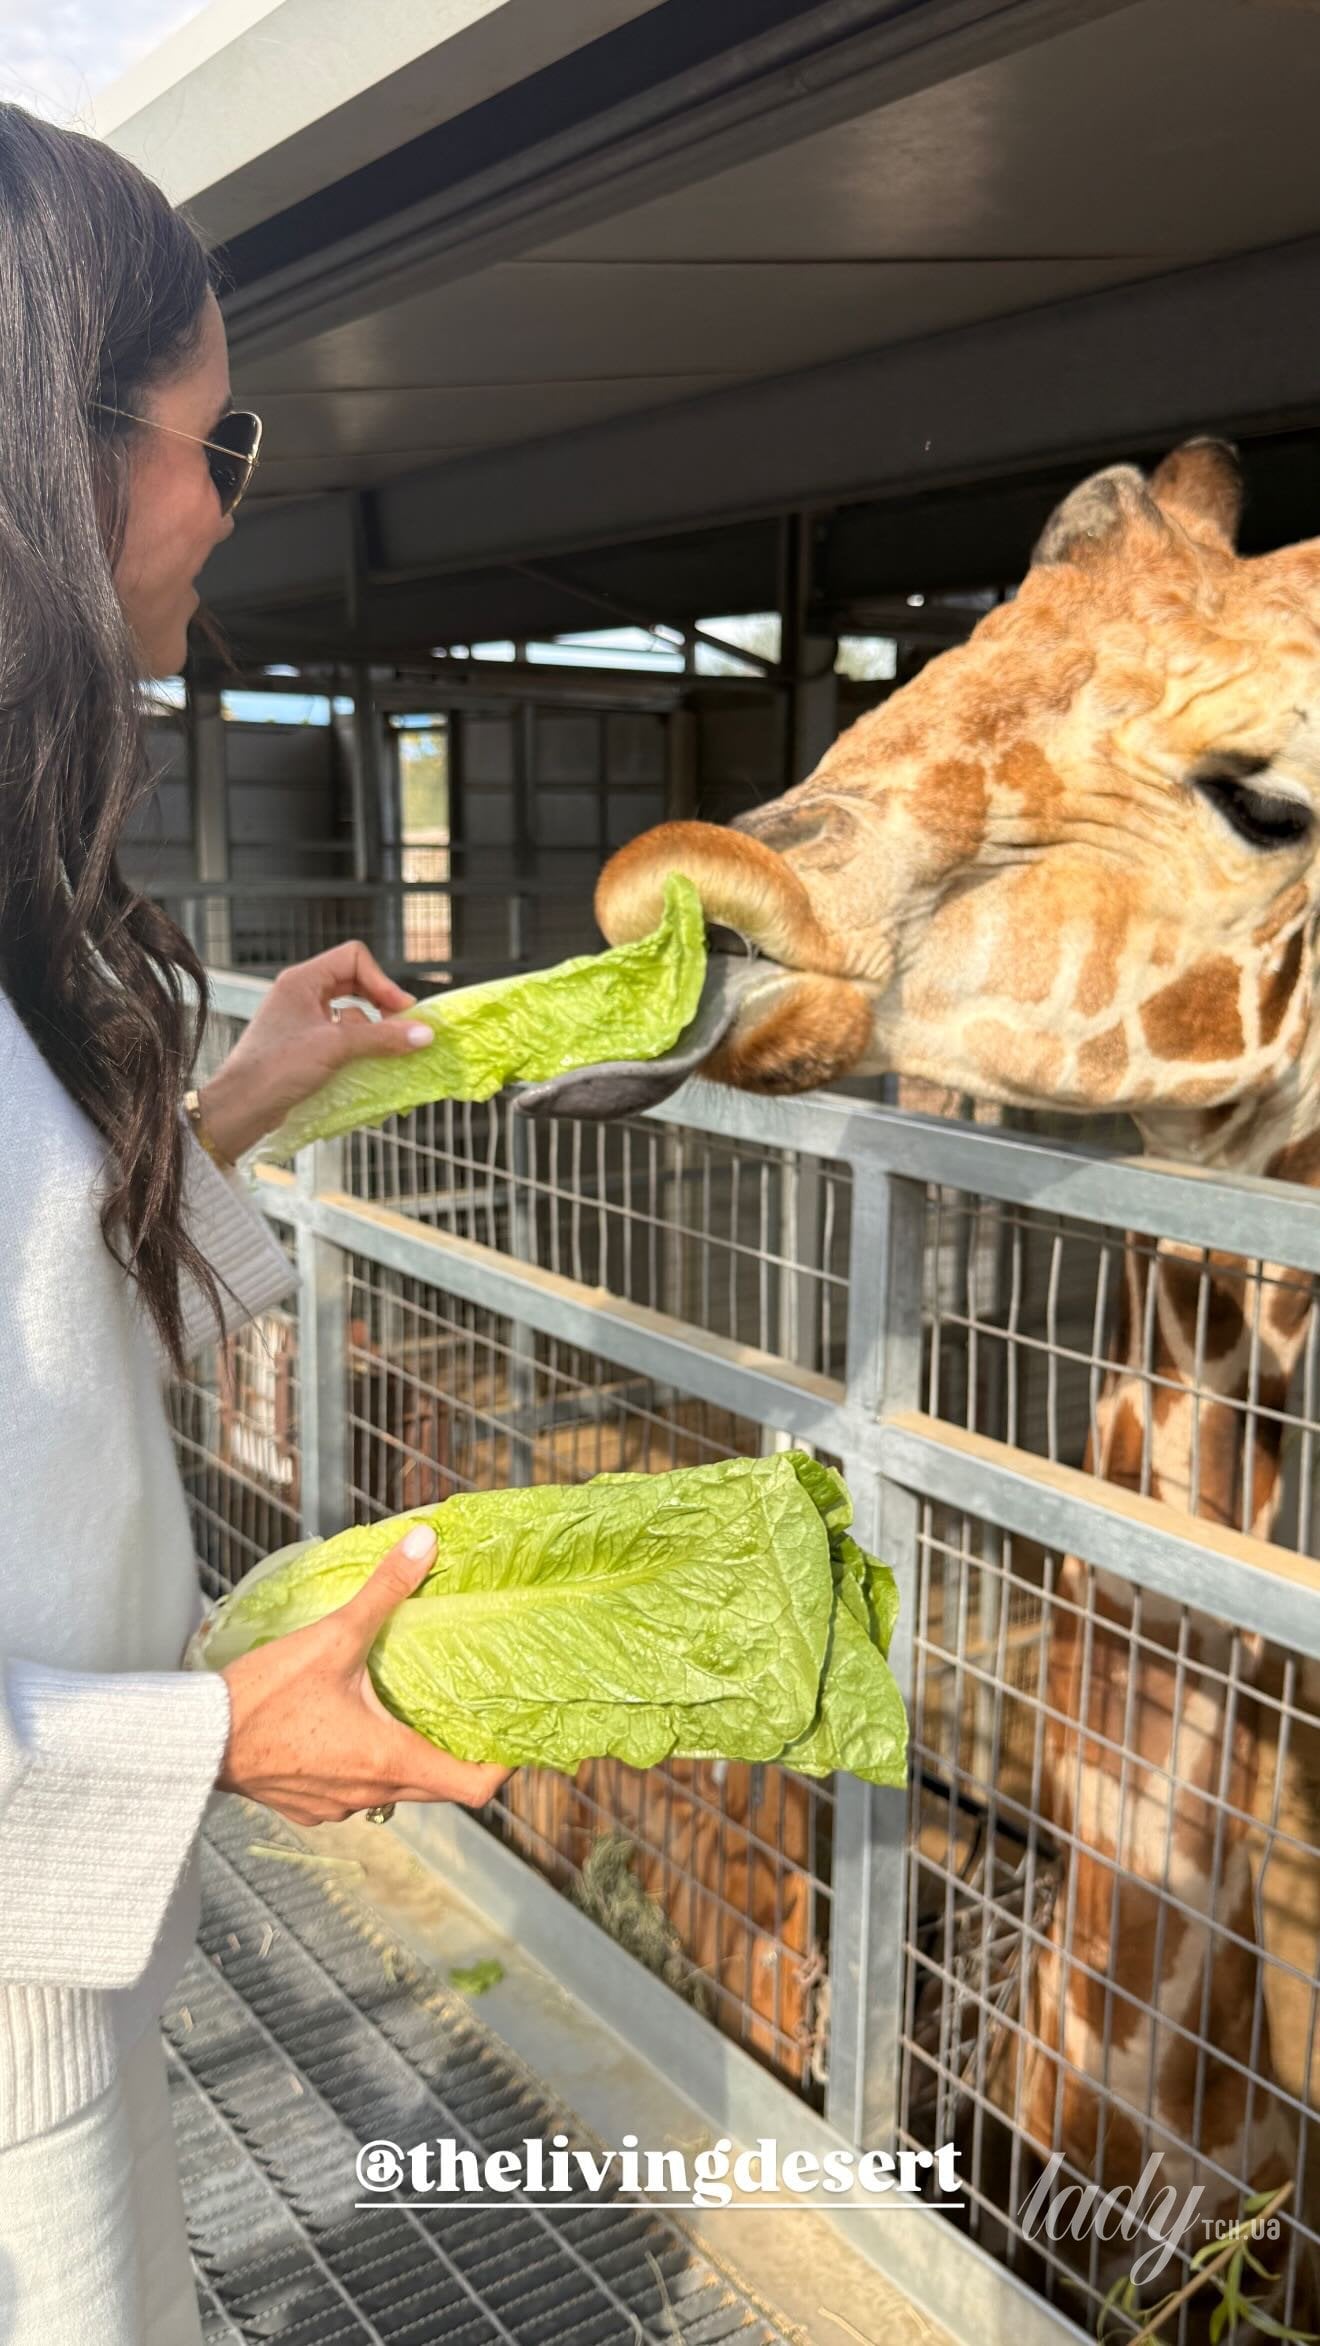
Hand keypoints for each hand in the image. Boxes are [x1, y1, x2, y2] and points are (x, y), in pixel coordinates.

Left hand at [197, 939, 435, 1161]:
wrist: (241, 1108)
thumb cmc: (278, 1068)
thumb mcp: (335, 1048)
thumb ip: (381, 1038)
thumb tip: (425, 1033)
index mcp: (302, 980)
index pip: (354, 959)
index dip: (382, 982)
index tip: (401, 1011)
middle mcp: (300, 993)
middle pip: (354, 982)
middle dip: (380, 1004)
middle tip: (400, 1028)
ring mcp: (300, 1019)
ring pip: (349, 1012)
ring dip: (369, 1029)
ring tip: (380, 1051)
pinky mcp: (303, 1045)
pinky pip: (339, 1036)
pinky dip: (356, 1047)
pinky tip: (364, 1066)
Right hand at [215, 1522, 510, 1824]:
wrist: (193, 1742)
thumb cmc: (261, 1696)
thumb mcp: (331, 1636)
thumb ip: (384, 1591)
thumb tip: (427, 1543)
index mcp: (387, 1759)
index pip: (472, 1786)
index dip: (501, 1765)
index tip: (512, 1737)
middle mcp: (368, 1792)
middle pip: (438, 1788)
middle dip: (458, 1754)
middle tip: (471, 1716)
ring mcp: (335, 1806)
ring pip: (394, 1790)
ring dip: (408, 1758)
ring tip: (411, 1713)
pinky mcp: (306, 1806)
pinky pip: (353, 1791)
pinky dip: (365, 1764)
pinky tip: (350, 1728)